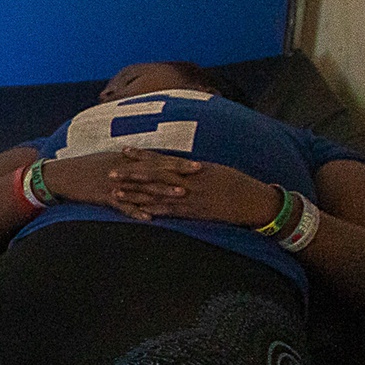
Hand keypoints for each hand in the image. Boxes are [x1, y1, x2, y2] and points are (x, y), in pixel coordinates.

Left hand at [85, 149, 281, 226]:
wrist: (255, 201)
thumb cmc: (237, 182)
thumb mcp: (215, 169)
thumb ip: (193, 168)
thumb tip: (179, 165)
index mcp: (193, 167)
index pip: (162, 160)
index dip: (142, 156)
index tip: (124, 151)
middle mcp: (188, 181)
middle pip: (154, 176)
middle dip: (131, 175)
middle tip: (109, 172)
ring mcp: (190, 198)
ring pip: (157, 195)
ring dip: (135, 194)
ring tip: (116, 191)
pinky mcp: (195, 213)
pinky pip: (171, 213)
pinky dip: (154, 212)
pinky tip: (138, 213)